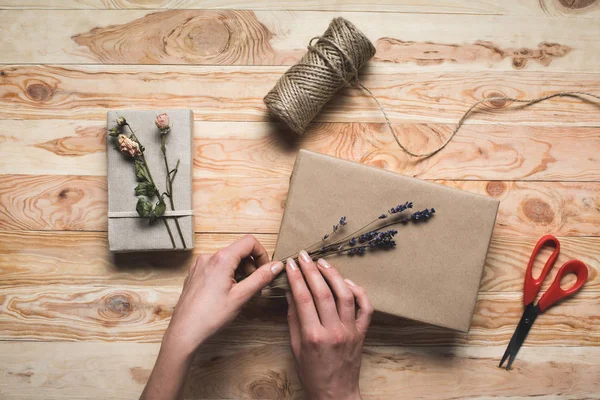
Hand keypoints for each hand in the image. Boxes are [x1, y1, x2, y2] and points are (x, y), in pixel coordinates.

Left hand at [163, 234, 283, 355]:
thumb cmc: (210, 316)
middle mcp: (209, 257)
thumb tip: (277, 265)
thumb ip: (261, 278)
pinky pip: (216, 266)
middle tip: (254, 285)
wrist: (185, 331)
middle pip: (238, 250)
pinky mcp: (195, 273)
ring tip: (240, 292)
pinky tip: (226, 293)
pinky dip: (227, 274)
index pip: (249, 242)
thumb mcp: (241, 296)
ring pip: (228, 259)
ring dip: (239, 271)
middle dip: (251, 265)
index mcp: (222, 259)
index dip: (262, 254)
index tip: (265, 269)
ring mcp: (200, 264)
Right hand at [286, 251, 372, 399]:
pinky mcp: (362, 332)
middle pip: (323, 292)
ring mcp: (350, 331)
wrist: (336, 394)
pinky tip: (346, 281)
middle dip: (311, 270)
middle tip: (304, 256)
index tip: (291, 264)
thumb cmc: (312, 373)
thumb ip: (294, 319)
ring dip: (334, 275)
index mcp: (313, 336)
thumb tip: (291, 292)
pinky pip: (365, 307)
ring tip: (323, 263)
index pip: (303, 298)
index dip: (296, 277)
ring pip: (345, 295)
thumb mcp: (295, 347)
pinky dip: (358, 291)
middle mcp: (333, 331)